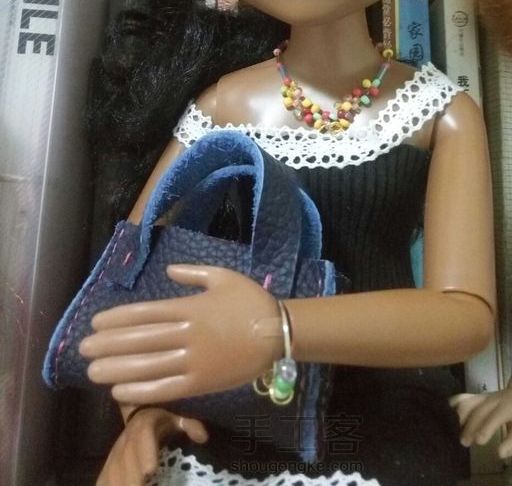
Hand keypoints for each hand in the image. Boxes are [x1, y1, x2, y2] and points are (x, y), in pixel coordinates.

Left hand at [79, 265, 281, 403]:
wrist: (278, 331)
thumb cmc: (250, 300)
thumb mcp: (223, 276)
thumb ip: (193, 273)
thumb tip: (169, 270)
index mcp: (190, 307)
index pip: (145, 313)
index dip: (118, 319)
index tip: (96, 323)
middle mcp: (187, 334)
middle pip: (141, 340)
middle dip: (109, 344)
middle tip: (84, 348)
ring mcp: (193, 360)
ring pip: (148, 365)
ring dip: (118, 368)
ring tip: (93, 371)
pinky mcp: (202, 382)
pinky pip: (166, 388)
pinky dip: (142, 391)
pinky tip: (121, 391)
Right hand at [96, 407, 206, 485]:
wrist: (141, 415)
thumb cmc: (165, 421)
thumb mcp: (179, 417)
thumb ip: (190, 425)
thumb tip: (203, 436)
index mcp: (144, 422)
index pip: (142, 434)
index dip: (145, 452)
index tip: (151, 469)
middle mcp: (126, 437)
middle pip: (126, 458)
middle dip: (132, 478)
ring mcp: (114, 453)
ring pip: (112, 470)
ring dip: (120, 484)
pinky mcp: (107, 465)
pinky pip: (103, 479)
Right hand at [450, 387, 511, 458]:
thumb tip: (500, 454)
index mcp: (506, 408)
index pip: (495, 417)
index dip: (486, 428)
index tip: (479, 442)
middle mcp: (492, 400)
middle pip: (478, 411)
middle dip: (470, 427)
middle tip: (464, 442)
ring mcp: (481, 396)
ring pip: (466, 402)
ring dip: (458, 417)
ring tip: (454, 431)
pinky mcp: (473, 395)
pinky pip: (461, 398)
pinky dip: (452, 405)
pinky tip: (447, 416)